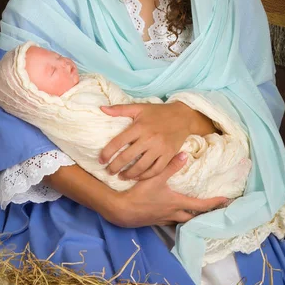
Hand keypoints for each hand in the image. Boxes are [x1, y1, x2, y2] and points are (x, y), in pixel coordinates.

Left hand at [99, 101, 215, 180]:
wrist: (183, 117)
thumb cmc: (158, 112)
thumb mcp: (139, 107)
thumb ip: (120, 109)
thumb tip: (102, 109)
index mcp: (139, 127)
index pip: (118, 142)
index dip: (107, 153)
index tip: (101, 160)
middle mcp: (149, 138)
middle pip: (127, 157)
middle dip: (115, 167)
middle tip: (109, 171)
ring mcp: (160, 148)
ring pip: (141, 167)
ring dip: (129, 174)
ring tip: (121, 176)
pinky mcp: (169, 155)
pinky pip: (156, 170)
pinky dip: (145, 176)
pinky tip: (137, 177)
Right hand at [108, 153, 227, 227]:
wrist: (121, 211)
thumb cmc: (139, 194)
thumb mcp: (156, 178)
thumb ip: (170, 166)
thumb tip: (184, 155)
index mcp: (176, 203)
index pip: (200, 205)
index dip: (213, 203)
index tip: (225, 201)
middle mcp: (172, 213)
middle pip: (193, 217)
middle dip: (203, 214)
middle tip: (211, 209)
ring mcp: (163, 219)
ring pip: (181, 220)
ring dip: (189, 217)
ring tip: (193, 211)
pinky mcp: (153, 221)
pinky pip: (169, 220)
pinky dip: (175, 216)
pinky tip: (171, 211)